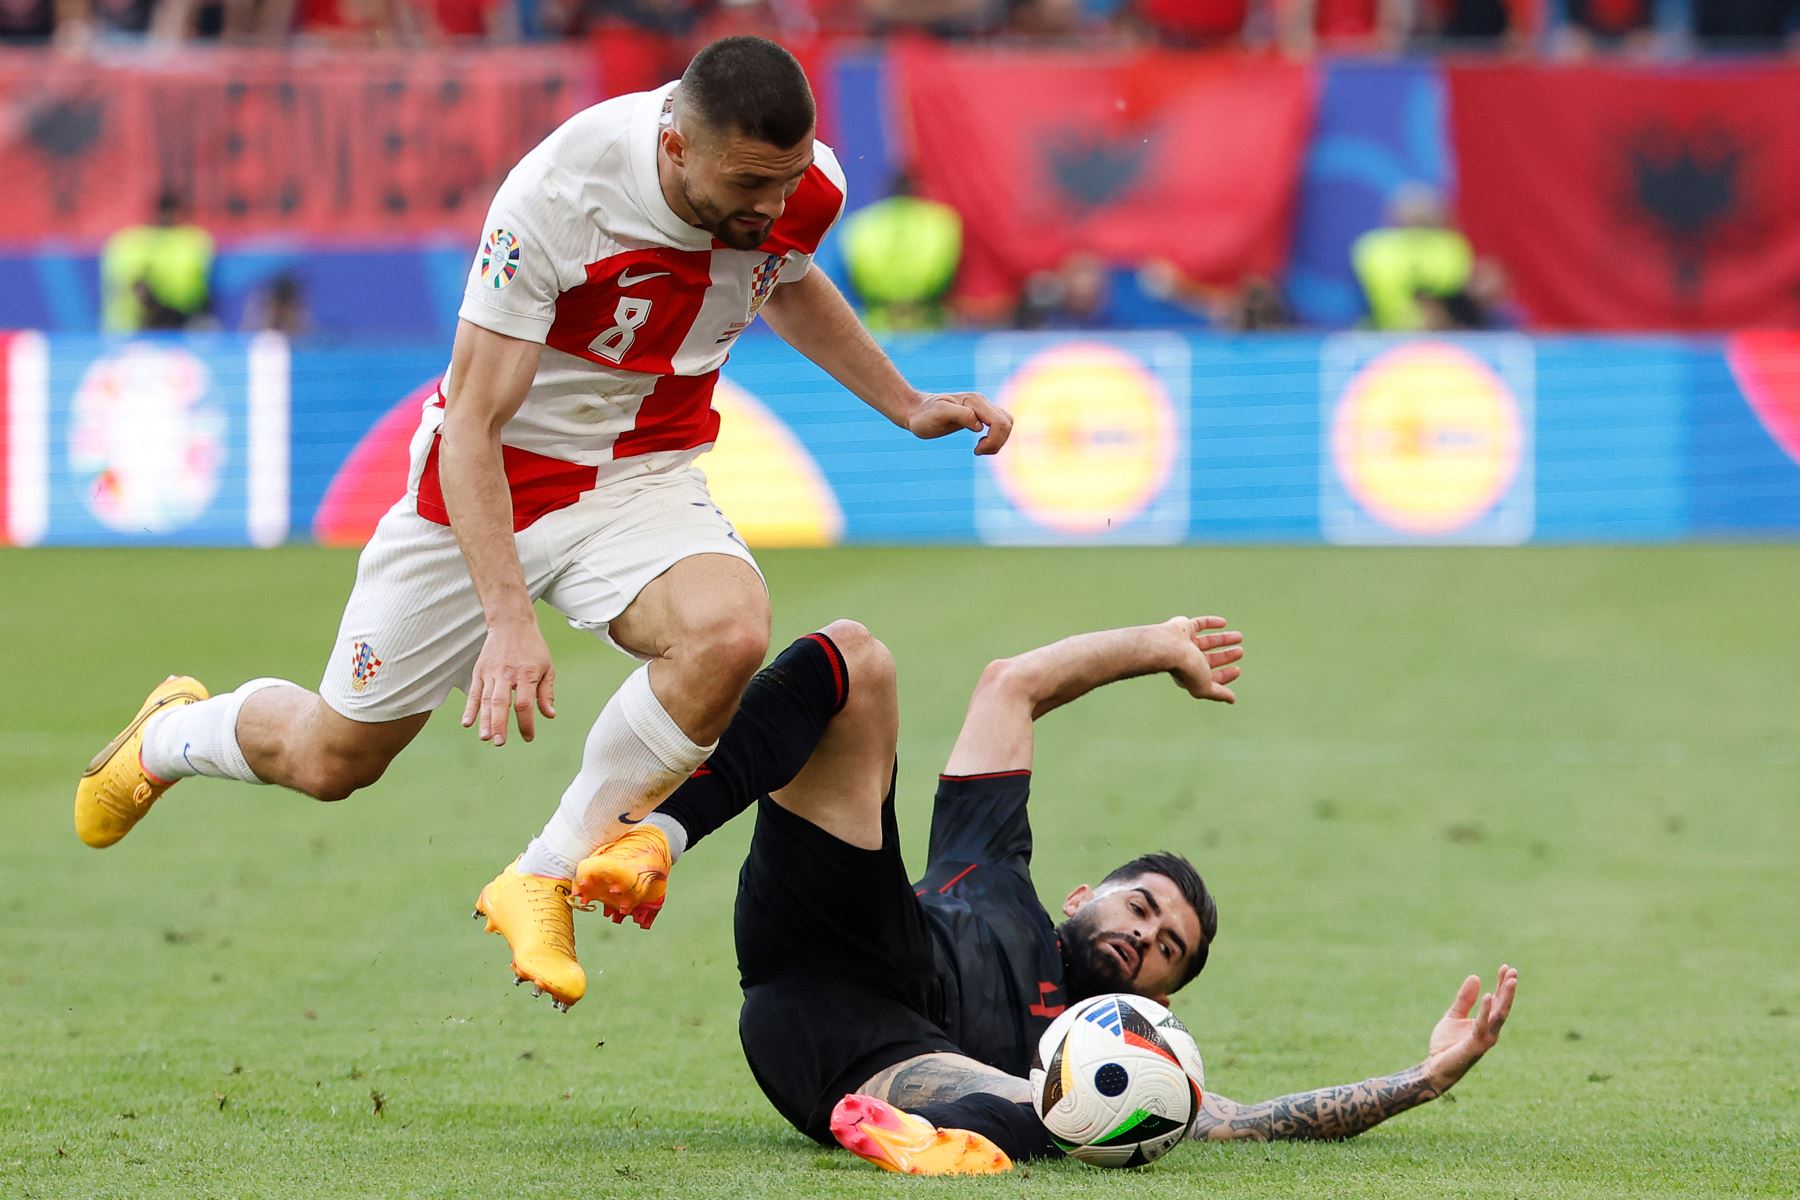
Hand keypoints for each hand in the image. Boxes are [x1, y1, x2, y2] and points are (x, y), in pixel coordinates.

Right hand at [461, 617, 556, 746]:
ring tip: (485, 737)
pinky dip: (470, 708)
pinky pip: (473, 692)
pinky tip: (467, 722)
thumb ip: (546, 692)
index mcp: (526, 674)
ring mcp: (490, 672)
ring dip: (484, 720)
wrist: (511, 623)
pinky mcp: (479, 671)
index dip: (526, 722)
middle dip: (500, 724)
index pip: (524, 703)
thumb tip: (549, 715)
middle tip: (499, 742)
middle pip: (501, 702)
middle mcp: (506, 674)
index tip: (528, 737)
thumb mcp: (547, 667)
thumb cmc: (532, 647)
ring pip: (486, 699)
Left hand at [906, 391, 1013, 454]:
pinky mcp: (980, 414)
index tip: (975, 450)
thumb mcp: (938, 415)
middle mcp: (981, 402)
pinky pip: (1000, 425)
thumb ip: (960, 415)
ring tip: (979, 449)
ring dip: (998, 441)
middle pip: (1007, 423)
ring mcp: (982, 407)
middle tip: (977, 451)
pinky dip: (996, 439)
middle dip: (998, 442)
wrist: (915, 412)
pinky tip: (980, 445)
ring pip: (1006, 424)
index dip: (993, 440)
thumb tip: (980, 426)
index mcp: (974, 401)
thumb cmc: (923, 416)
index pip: (999, 422)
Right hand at [1163, 615, 1242, 703]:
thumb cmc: (1186, 670)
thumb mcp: (1205, 687)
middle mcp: (1187, 659)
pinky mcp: (1184, 627)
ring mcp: (1185, 643)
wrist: (1169, 648)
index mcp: (1191, 675)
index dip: (1225, 675)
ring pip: (1208, 640)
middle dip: (1226, 656)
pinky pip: (1199, 623)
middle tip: (1240, 652)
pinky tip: (1224, 623)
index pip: (1211, 676)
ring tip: (1239, 637)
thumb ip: (1218, 693)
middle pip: (1210, 658)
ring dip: (1223, 639)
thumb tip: (1232, 700)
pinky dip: (1211, 622)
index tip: (1237, 670)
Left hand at [1425, 965, 1518, 1088]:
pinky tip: (1487, 995)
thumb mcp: (1454, 1015)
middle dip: (1508, 989)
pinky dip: (1485, 1010)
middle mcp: (1490, 1030)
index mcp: (1486, 1023)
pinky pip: (1482, 1025)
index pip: (1497, 1001)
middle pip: (1502, 1006)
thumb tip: (1475, 977)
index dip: (1502, 985)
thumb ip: (1465, 999)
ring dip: (1505, 998)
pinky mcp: (1475, 1045)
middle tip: (1513, 970)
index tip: (1506, 967)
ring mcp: (1485, 1038)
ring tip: (1510, 980)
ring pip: (1499, 1015)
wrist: (1436, 1067)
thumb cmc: (1447, 1044)